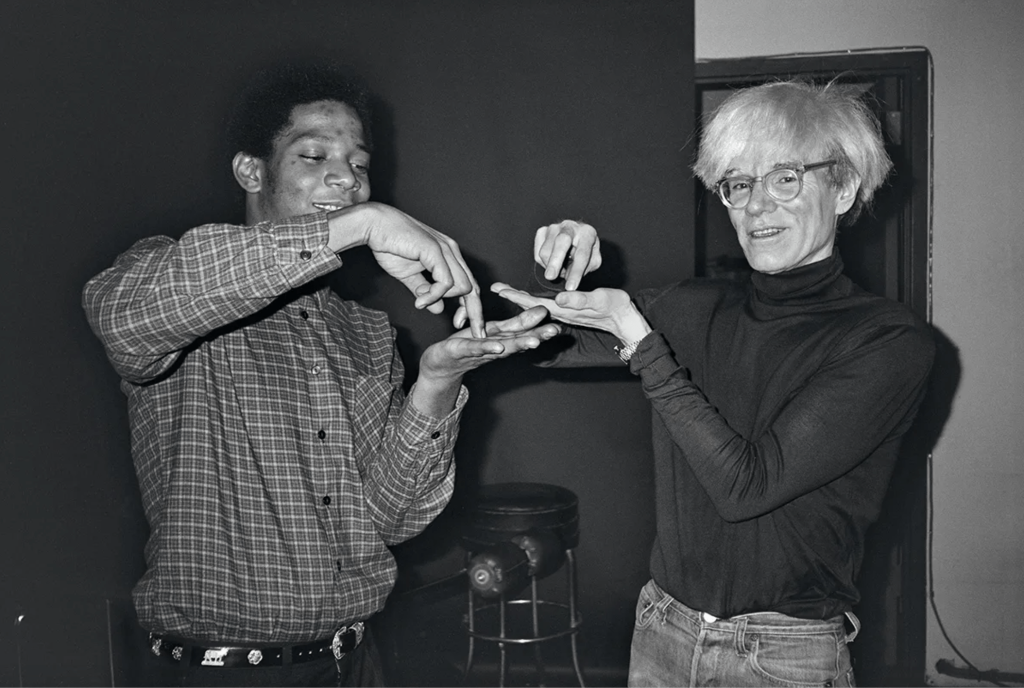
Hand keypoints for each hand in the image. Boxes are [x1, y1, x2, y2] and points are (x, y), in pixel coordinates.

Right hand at [332, 203, 483, 336]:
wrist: (375, 226)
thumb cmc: (390, 247)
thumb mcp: (410, 276)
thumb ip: (424, 291)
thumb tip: (437, 308)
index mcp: (449, 255)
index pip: (469, 284)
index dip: (470, 307)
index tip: (461, 325)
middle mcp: (452, 251)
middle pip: (473, 287)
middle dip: (474, 313)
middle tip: (469, 331)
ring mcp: (446, 249)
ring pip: (463, 286)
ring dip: (442, 299)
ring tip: (421, 302)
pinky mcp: (435, 250)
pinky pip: (445, 282)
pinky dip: (433, 295)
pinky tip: (419, 301)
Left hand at [410, 306, 560, 416]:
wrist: (440, 365)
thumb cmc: (468, 346)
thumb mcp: (494, 332)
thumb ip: (517, 324)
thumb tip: (541, 313)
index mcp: (502, 339)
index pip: (524, 333)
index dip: (541, 330)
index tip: (559, 325)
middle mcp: (495, 348)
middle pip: (518, 341)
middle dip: (537, 337)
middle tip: (555, 331)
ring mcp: (479, 351)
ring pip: (501, 347)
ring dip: (518, 345)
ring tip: (533, 342)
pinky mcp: (460, 350)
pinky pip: (475, 348)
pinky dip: (487, 347)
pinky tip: (498, 347)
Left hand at [491, 282, 645, 342]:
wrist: (626, 320)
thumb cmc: (617, 308)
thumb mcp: (601, 300)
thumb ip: (581, 300)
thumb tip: (560, 299)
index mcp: (565, 310)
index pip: (534, 303)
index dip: (516, 296)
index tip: (499, 289)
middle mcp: (561, 313)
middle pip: (531, 305)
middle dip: (513, 296)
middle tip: (495, 287)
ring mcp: (564, 313)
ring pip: (537, 306)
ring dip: (522, 298)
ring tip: (507, 290)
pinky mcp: (569, 311)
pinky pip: (546, 306)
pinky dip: (535, 301)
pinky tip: (530, 297)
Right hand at [533, 220, 601, 290]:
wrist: (576, 238)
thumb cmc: (585, 252)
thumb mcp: (592, 261)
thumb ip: (584, 269)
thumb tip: (568, 276)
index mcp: (587, 233)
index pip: (581, 254)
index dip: (576, 272)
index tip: (570, 287)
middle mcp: (570, 226)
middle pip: (561, 242)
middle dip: (555, 261)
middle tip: (550, 277)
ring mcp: (554, 227)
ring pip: (545, 251)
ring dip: (551, 267)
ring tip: (560, 270)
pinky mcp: (542, 231)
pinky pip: (537, 252)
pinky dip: (543, 263)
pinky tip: (553, 262)